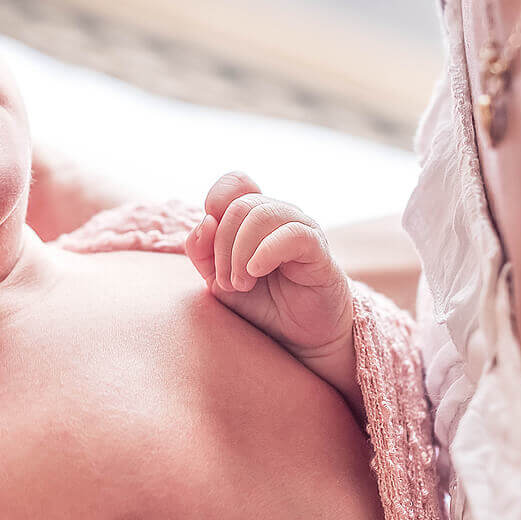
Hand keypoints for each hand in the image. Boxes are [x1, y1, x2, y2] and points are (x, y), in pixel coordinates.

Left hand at [185, 172, 355, 388]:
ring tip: (242, 284)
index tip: (210, 236)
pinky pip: (292, 234)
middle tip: (228, 282)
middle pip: (240, 206)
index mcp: (255, 217)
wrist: (298, 337)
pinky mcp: (318, 250)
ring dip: (239, 253)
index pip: (236, 182)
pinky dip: (265, 252)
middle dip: (222, 246)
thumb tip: (204, 222)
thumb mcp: (218, 280)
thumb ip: (202, 252)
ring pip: (261, 215)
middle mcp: (279, 215)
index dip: (217, 200)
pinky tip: (256, 272)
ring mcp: (301, 229)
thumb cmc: (261, 304)